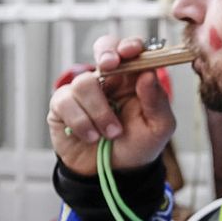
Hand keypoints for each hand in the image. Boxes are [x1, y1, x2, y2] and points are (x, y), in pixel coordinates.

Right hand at [46, 35, 176, 177]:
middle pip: (103, 48)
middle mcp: (110, 80)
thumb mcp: (159, 127)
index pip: (132, 50)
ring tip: (111, 134)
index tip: (132, 52)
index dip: (130, 46)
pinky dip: (81, 122)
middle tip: (109, 65)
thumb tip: (149, 73)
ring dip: (100, 111)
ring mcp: (84, 92)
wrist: (114, 174)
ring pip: (85, 82)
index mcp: (135, 79)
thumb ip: (158, 101)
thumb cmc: (138, 146)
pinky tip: (92, 137)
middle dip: (106, 53)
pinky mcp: (62, 107)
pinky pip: (65, 101)